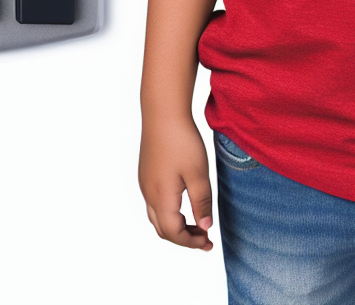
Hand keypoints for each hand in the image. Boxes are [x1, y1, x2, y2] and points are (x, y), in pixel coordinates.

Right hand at [138, 116, 213, 249]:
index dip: (192, 243)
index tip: (209, 242)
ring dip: (175, 226)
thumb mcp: (198, 174)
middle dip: (183, 239)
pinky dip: (169, 213)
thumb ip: (202, 203)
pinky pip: (154, 203)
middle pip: (163, 230)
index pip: (174, 233)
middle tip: (204, 238)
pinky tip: (183, 203)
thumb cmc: (182, 141)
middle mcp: (148, 193)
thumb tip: (204, 228)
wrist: (162, 112)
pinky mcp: (146, 173)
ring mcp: (144, 183)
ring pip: (157, 217)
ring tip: (196, 223)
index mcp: (161, 197)